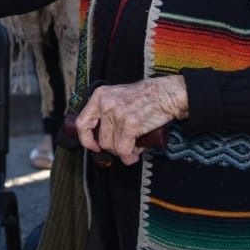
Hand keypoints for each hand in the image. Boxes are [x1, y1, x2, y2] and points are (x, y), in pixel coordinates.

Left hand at [73, 77, 187, 165]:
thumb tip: (101, 137)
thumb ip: (107, 112)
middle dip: (113, 148)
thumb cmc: (147, 96)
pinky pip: (124, 149)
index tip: (94, 147)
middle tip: (124, 147)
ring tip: (133, 148)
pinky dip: (130, 155)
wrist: (167, 93)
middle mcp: (106, 103)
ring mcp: (117, 113)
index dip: (87, 140)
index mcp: (100, 96)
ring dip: (123, 152)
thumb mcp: (119, 96)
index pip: (82, 123)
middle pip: (100, 139)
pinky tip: (135, 152)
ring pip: (112, 146)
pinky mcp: (130, 123)